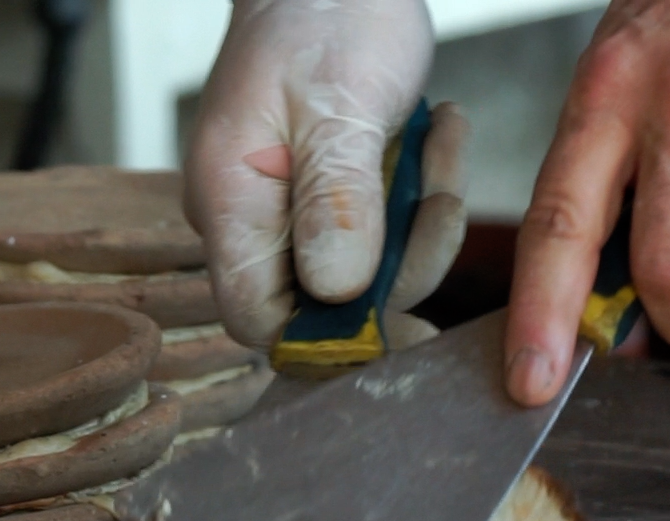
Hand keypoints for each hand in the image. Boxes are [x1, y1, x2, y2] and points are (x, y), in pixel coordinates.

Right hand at [186, 0, 470, 350]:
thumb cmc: (324, 13)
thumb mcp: (338, 105)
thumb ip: (335, 200)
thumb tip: (337, 292)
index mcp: (229, 202)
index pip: (260, 320)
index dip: (332, 339)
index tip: (408, 325)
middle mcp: (249, 220)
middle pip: (324, 306)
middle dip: (400, 264)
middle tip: (438, 193)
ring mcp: (289, 211)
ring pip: (365, 273)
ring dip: (420, 222)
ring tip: (440, 140)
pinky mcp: (328, 198)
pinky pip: (380, 234)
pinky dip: (418, 198)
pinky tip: (434, 136)